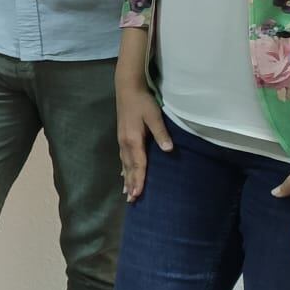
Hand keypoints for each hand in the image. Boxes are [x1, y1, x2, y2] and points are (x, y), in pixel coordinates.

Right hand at [115, 74, 171, 201]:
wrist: (127, 88)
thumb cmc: (142, 102)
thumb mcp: (154, 116)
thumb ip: (161, 133)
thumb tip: (168, 150)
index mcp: (133, 140)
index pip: (138, 164)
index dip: (139, 180)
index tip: (138, 194)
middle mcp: (125, 143)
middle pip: (129, 168)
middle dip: (131, 184)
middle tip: (131, 200)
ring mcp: (122, 140)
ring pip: (124, 164)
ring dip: (126, 179)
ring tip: (127, 193)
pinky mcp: (122, 137)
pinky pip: (123, 158)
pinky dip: (123, 168)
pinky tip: (122, 174)